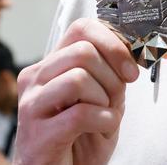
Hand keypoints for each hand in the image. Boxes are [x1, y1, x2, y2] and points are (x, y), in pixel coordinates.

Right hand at [13, 18, 139, 164]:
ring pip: (78, 78)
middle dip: (112, 76)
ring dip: (104, 100)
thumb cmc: (82, 138)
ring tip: (104, 116)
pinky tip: (100, 129)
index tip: (130, 68)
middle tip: (116, 100)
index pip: (81, 29)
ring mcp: (32, 106)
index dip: (112, 42)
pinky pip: (80, 114)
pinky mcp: (38, 134)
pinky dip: (103, 121)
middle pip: (83, 51)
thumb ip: (111, 72)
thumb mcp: (102, 98)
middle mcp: (35, 79)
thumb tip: (134, 49)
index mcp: (50, 65)